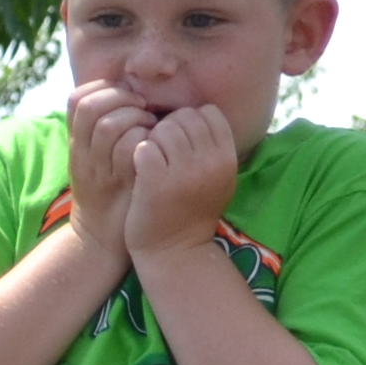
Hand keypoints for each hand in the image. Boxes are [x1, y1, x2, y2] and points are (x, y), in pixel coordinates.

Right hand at [62, 79, 151, 249]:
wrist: (102, 239)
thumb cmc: (109, 193)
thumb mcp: (96, 159)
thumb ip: (105, 129)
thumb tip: (129, 94)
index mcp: (77, 143)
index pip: (78, 98)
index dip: (105, 89)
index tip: (127, 99)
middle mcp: (82, 153)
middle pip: (93, 107)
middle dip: (123, 100)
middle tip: (144, 111)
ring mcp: (98, 168)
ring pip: (111, 125)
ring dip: (138, 120)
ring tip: (152, 129)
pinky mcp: (119, 182)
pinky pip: (131, 148)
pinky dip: (147, 141)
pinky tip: (156, 148)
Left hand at [123, 102, 242, 260]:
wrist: (174, 252)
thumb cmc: (191, 212)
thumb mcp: (217, 178)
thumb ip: (213, 147)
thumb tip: (198, 113)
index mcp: (227, 158)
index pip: (209, 112)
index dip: (189, 119)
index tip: (179, 139)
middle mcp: (210, 162)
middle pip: (185, 116)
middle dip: (168, 127)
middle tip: (160, 150)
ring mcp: (184, 172)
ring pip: (164, 128)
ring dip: (151, 139)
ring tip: (150, 160)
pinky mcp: (156, 182)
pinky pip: (144, 147)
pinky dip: (138, 153)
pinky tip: (139, 168)